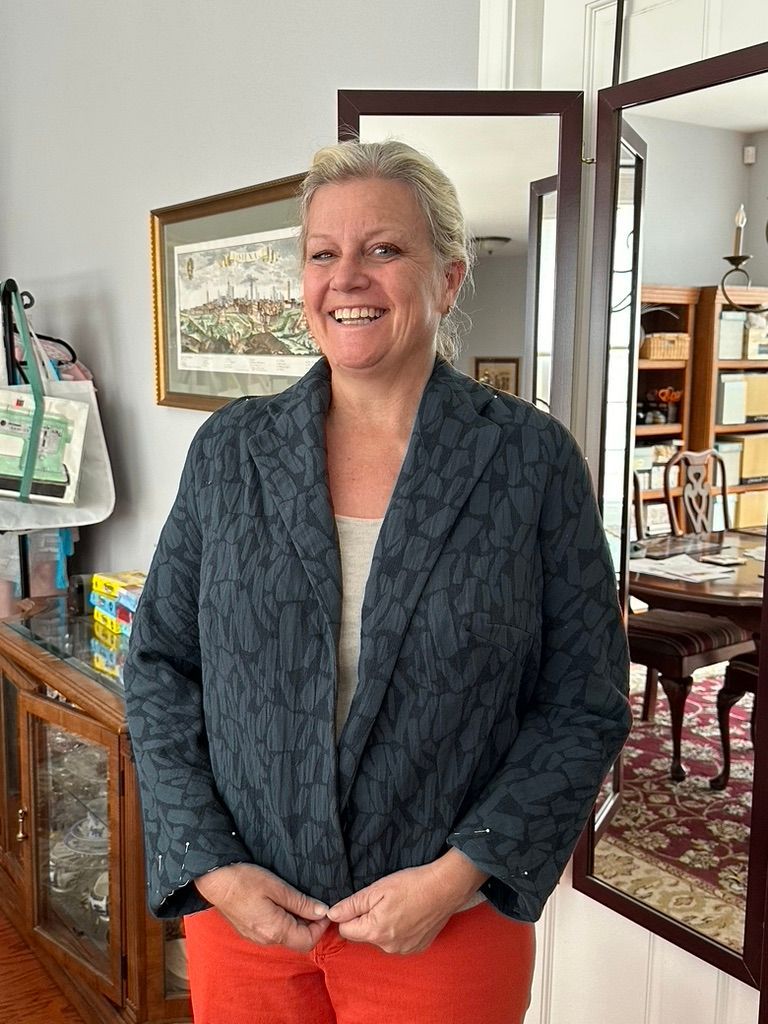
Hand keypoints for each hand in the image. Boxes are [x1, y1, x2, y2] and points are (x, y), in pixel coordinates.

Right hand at [194, 863, 329, 951]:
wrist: (214, 880)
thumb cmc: (245, 880)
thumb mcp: (277, 887)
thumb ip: (301, 902)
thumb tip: (322, 912)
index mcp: (275, 930)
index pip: (308, 941)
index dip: (321, 927)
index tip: (324, 908)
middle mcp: (266, 940)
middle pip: (298, 941)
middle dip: (311, 925)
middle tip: (314, 902)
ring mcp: (256, 938)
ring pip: (287, 937)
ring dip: (298, 923)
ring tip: (299, 901)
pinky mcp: (250, 932)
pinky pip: (274, 933)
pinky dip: (285, 923)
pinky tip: (283, 905)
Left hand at [327, 849, 487, 954]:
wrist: (444, 888)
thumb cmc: (410, 884)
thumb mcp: (377, 889)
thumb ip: (352, 905)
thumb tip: (332, 915)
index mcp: (375, 931)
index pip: (346, 931)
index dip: (349, 915)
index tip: (361, 902)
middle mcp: (388, 947)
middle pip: (364, 936)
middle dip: (367, 921)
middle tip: (382, 901)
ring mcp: (403, 950)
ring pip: (381, 940)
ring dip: (383, 927)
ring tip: (398, 907)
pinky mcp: (416, 948)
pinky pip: (398, 943)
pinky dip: (399, 931)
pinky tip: (408, 916)